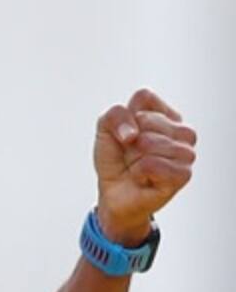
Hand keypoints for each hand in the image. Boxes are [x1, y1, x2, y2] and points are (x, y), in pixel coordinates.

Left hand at [94, 88, 195, 243]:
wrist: (113, 193)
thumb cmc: (115, 160)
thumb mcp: (105, 130)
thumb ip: (115, 115)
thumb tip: (134, 134)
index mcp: (167, 115)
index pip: (143, 97)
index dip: (124, 118)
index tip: (124, 135)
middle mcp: (182, 131)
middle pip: (146, 120)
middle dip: (128, 141)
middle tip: (131, 156)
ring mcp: (186, 153)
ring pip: (150, 142)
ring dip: (134, 157)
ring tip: (137, 167)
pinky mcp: (183, 174)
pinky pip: (152, 164)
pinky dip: (138, 172)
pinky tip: (143, 178)